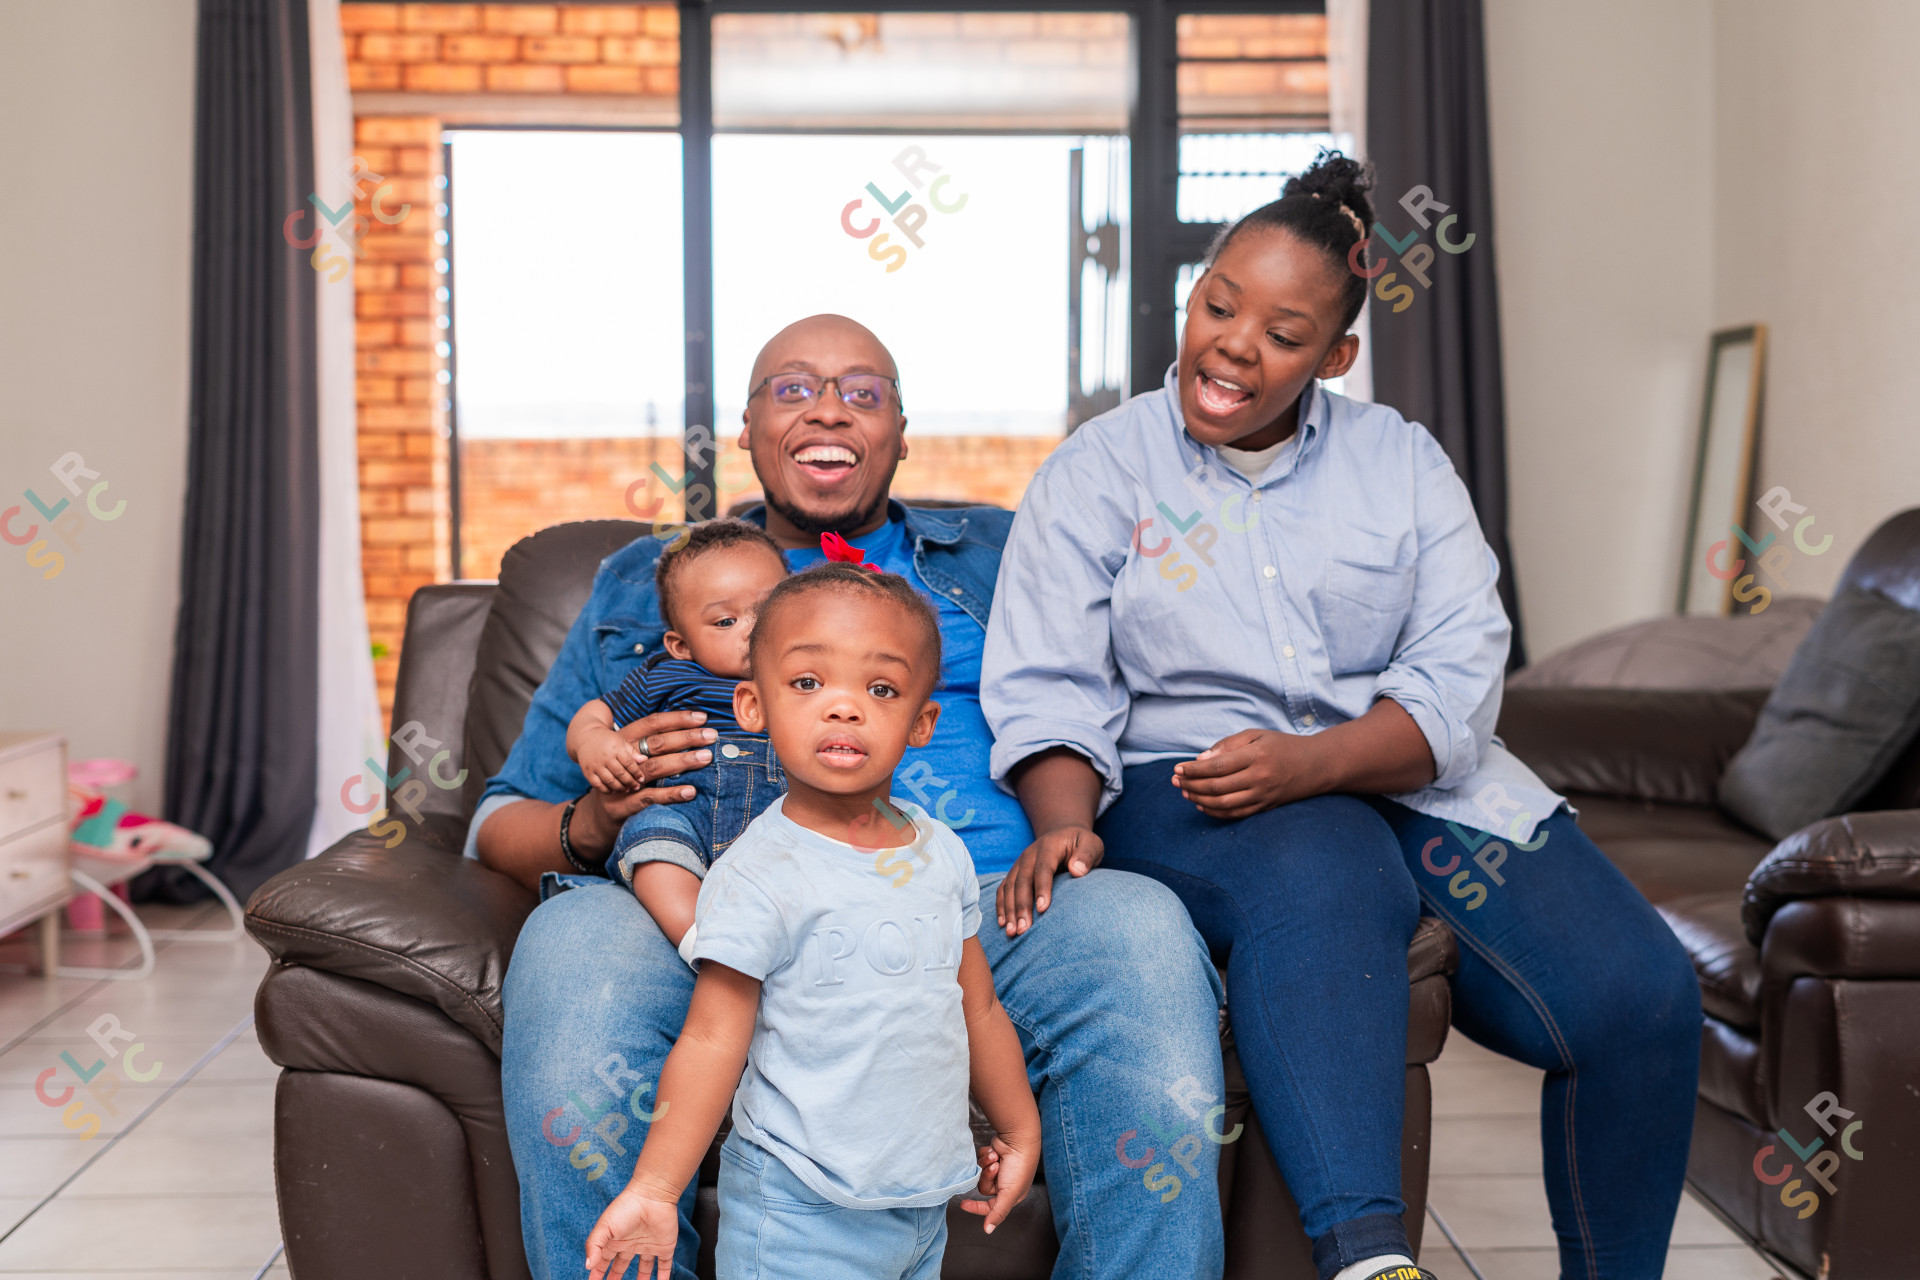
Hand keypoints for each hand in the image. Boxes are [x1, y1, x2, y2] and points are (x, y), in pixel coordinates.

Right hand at [568, 712, 718, 854]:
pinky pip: (649, 797)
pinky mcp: (622, 804)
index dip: (678, 719)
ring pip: (654, 767)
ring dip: (682, 761)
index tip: (703, 717)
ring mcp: (621, 781)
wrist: (598, 814)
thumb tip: (697, 732)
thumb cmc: (629, 780)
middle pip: (656, 743)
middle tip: (712, 735)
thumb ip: (659, 746)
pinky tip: (691, 791)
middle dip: (687, 737)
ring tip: (706, 758)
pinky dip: (670, 794)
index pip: (653, 723)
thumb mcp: (637, 758)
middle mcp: (623, 758)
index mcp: (626, 740)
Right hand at [578, 727, 645, 793]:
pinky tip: (613, 790)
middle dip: (630, 782)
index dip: (637, 772)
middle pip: (620, 773)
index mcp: (615, 748)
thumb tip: (645, 760)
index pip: (629, 763)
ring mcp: (595, 765)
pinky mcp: (587, 772)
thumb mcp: (621, 741)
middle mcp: (605, 757)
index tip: (642, 779)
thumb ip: (633, 752)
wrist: (586, 737)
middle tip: (636, 787)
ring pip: (610, 781)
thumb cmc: (608, 740)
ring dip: (620, 788)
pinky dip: (606, 790)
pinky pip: (597, 785)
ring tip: (627, 790)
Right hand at [585, 1184, 678, 1279]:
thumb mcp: (604, 1226)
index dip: (597, 1274)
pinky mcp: (664, 1246)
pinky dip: (663, 1276)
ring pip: (644, 1268)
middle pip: (621, 1267)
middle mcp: (630, 1244)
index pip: (603, 1262)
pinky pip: (664, 1265)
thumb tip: (588, 1266)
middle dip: (615, 1278)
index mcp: (615, 1240)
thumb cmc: (626, 1207)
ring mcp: (647, 1246)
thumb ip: (593, 1246)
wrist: (653, 1195)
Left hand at [959, 1136, 1036, 1233]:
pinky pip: (980, 1161)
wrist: (1018, 1138)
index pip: (990, 1207)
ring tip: (995, 1157)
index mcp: (1011, 1195)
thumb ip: (998, 1213)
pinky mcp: (993, 1157)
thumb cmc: (1019, 1167)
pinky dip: (985, 1155)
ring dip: (987, 1164)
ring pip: (981, 1173)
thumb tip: (988, 1230)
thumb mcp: (1010, 1194)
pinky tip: (994, 1150)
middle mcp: (1004, 1183)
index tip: (962, 1204)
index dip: (976, 1207)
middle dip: (988, 1176)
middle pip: (984, 1187)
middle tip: (995, 1166)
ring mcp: (999, 1170)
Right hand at [995, 825, 1102, 936]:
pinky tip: (1002, 924)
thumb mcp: (1091, 844)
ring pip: (1009, 887)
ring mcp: (1019, 864)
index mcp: (1048, 846)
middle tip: (1023, 930)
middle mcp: (1029, 854)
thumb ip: (1087, 855)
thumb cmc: (1080, 844)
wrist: (1062, 834)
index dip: (1042, 888)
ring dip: (1009, 910)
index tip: (1043, 909)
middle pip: (1022, 881)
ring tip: (1011, 932)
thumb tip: (1077, 870)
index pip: (1043, 868)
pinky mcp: (1014, 873)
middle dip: (1021, 906)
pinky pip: (1003, 889)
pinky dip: (1001, 906)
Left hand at [1171, 729, 1329, 820]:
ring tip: (1185, 792)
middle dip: (1191, 784)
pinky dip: (1216, 812)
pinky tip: (1202, 805)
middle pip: (1217, 786)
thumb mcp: (1257, 735)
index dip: (1194, 769)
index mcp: (1256, 756)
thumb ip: (1228, 745)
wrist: (1317, 765)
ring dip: (1199, 799)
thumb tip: (1200, 760)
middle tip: (1175, 781)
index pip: (1217, 766)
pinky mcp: (1266, 807)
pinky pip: (1236, 814)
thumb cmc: (1282, 746)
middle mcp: (1260, 778)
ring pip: (1224, 803)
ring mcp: (1263, 795)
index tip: (1177, 768)